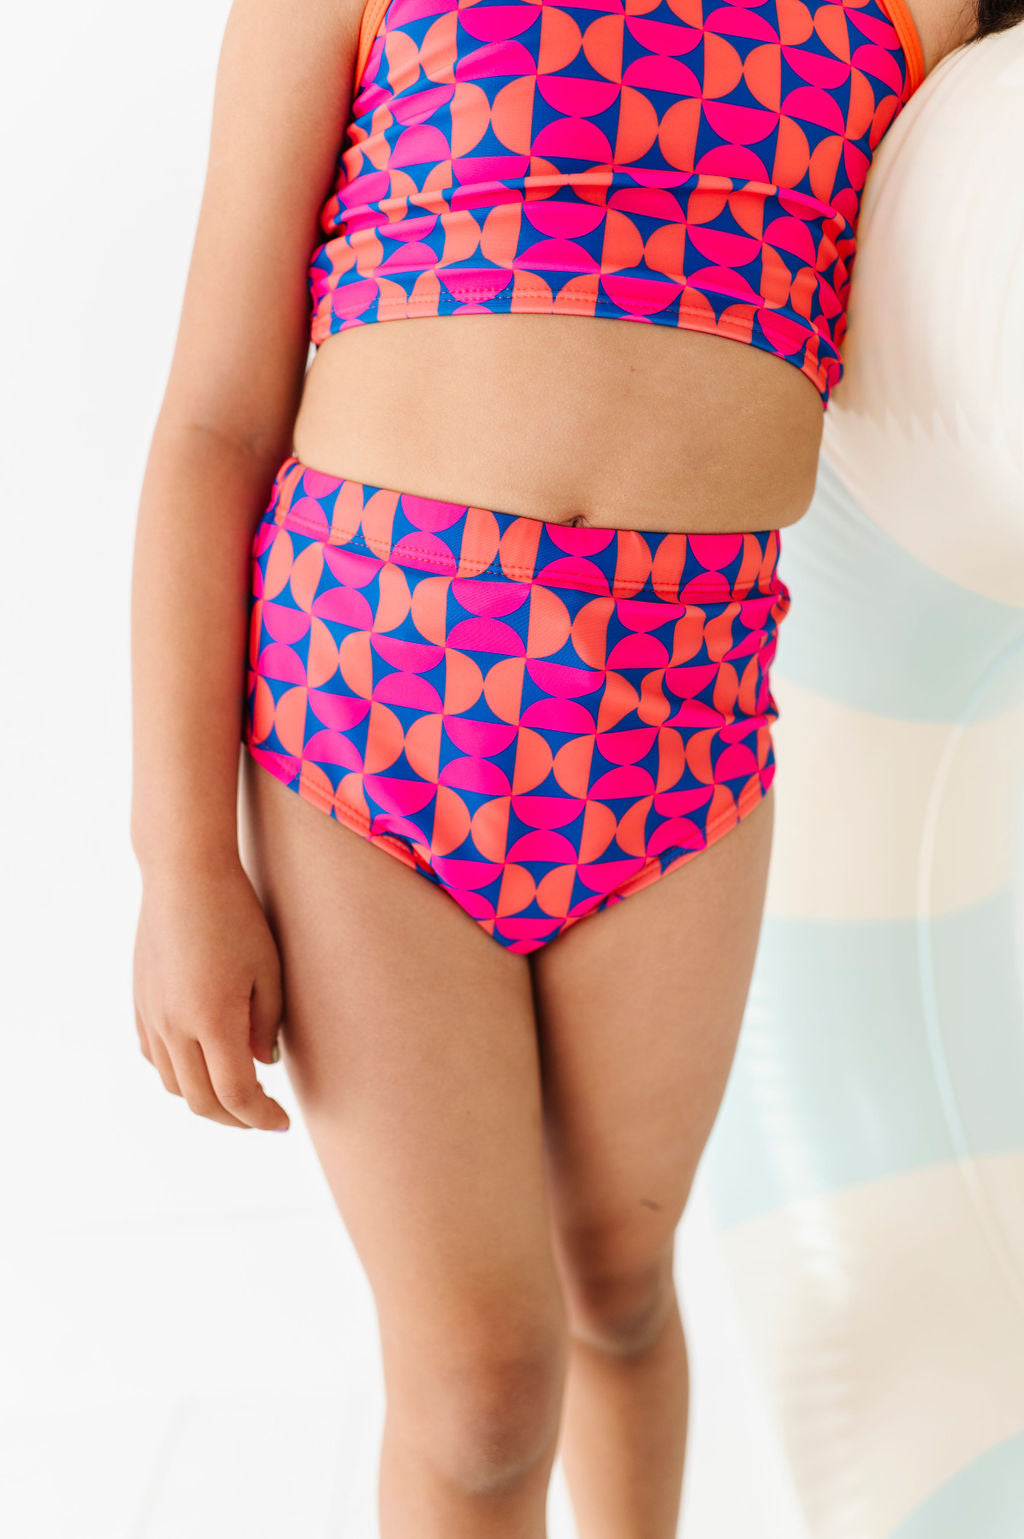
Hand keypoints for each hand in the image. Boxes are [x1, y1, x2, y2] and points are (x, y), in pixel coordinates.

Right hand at [133, 861, 289, 1130]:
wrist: (183, 873)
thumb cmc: (237, 915)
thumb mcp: (268, 968)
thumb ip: (266, 1024)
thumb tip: (260, 1067)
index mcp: (213, 1019)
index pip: (236, 1094)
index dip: (261, 1117)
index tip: (283, 1122)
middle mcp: (175, 1025)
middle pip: (202, 1100)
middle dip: (236, 1119)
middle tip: (264, 1116)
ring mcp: (152, 1015)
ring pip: (174, 1084)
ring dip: (206, 1099)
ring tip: (237, 1092)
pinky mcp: (139, 1001)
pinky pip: (154, 1057)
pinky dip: (179, 1074)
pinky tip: (201, 1063)